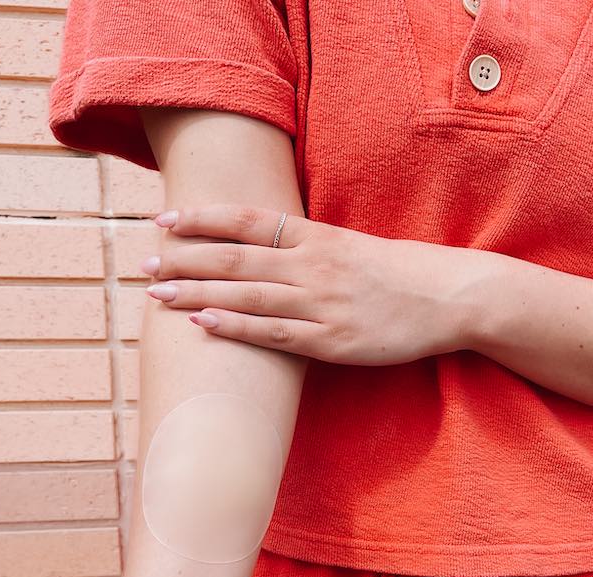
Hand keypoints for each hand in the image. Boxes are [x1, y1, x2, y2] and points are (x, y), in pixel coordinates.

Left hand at [139, 203, 482, 364]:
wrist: (448, 298)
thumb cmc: (398, 273)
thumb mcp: (351, 245)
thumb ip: (307, 246)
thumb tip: (262, 248)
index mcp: (318, 237)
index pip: (249, 220)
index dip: (203, 219)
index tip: (165, 220)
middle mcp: (314, 266)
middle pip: (237, 258)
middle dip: (186, 260)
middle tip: (144, 262)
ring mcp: (322, 305)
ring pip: (248, 296)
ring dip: (198, 294)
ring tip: (157, 293)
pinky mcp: (332, 342)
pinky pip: (275, 335)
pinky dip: (236, 328)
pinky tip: (203, 325)